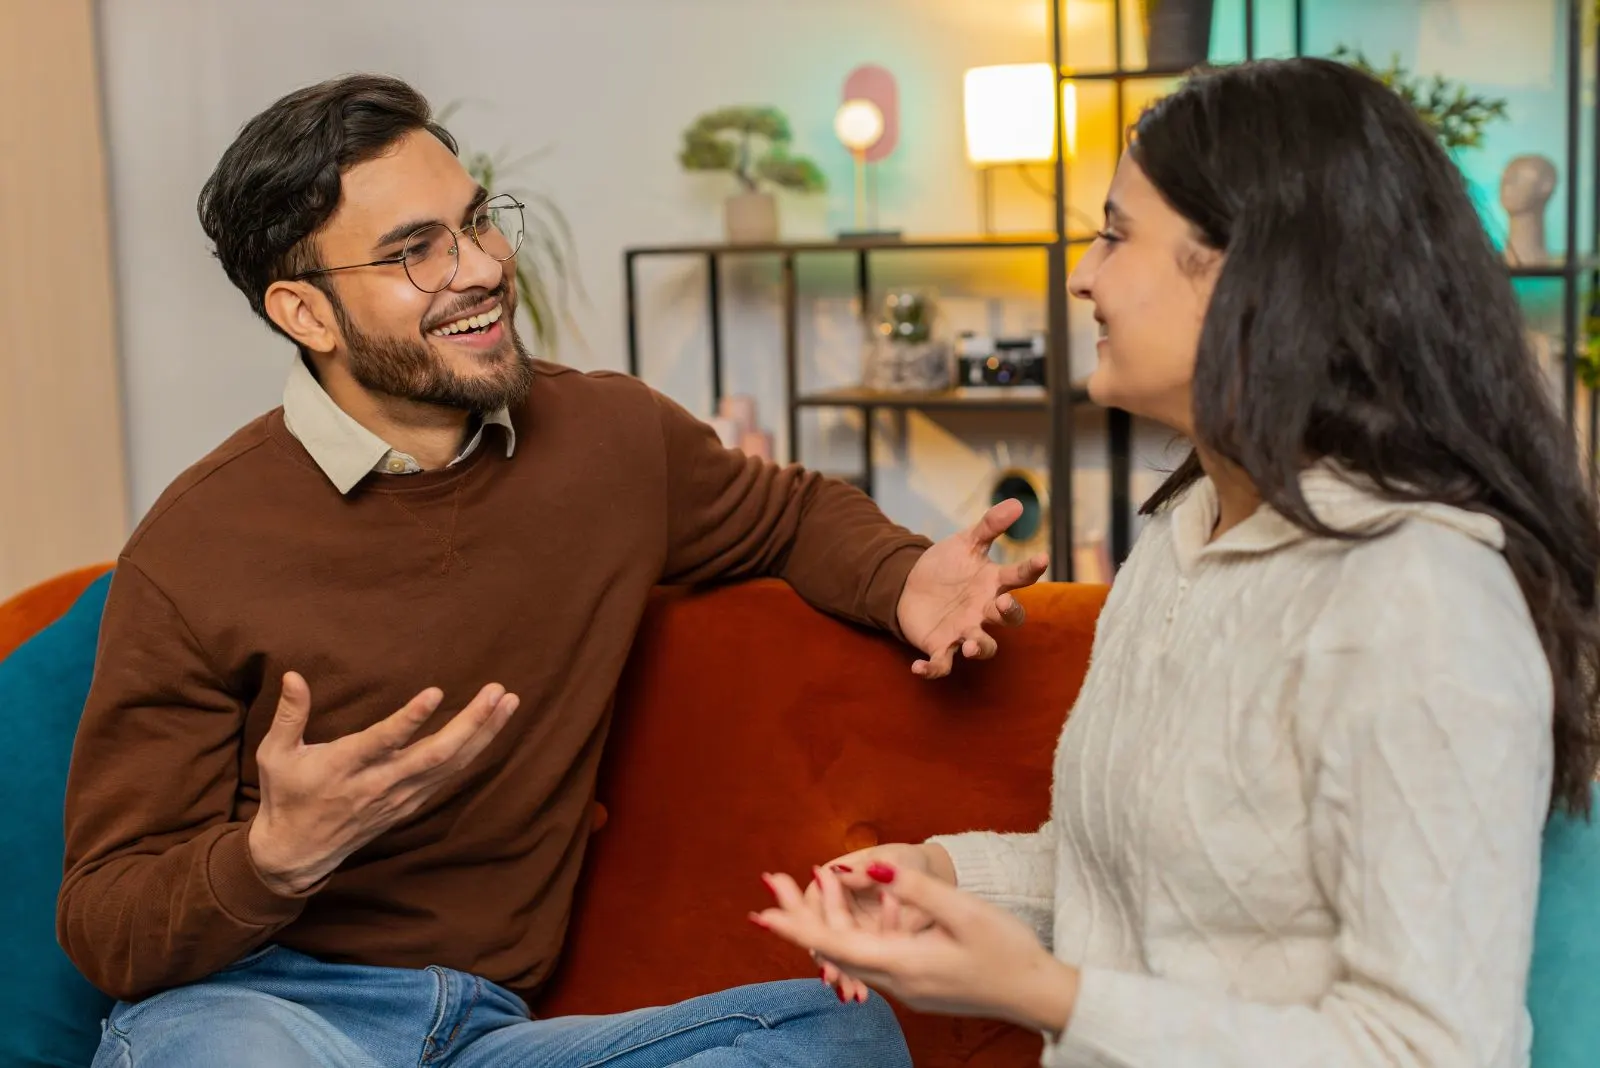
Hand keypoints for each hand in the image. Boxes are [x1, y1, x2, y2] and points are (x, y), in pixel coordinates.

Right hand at [248, 671, 519, 894]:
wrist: (297, 854)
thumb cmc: (286, 796)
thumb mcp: (275, 755)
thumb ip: (289, 715)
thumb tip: (293, 674)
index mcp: (344, 767)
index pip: (382, 742)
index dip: (409, 719)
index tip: (435, 693)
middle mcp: (379, 783)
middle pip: (434, 755)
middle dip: (470, 724)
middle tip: (497, 692)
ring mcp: (399, 797)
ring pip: (450, 765)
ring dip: (483, 734)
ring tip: (509, 701)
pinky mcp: (410, 804)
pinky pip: (448, 776)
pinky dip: (474, 752)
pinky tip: (493, 728)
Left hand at [754, 863, 1078, 1034]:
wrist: (1037, 993)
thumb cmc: (1007, 950)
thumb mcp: (962, 910)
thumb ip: (912, 887)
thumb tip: (868, 866)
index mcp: (903, 964)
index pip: (834, 945)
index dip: (795, 927)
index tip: (761, 913)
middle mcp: (896, 982)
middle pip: (834, 948)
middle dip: (801, 913)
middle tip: (773, 880)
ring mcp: (906, 987)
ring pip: (853, 951)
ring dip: (831, 916)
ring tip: (815, 877)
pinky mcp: (917, 984)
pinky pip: (875, 956)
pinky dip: (861, 928)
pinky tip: (869, 902)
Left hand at [896, 499, 1048, 677]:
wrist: (910, 586)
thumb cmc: (946, 566)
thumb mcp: (966, 542)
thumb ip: (990, 526)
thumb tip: (1018, 503)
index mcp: (993, 584)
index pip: (1019, 577)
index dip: (1032, 569)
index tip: (1042, 558)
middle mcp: (984, 611)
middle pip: (1008, 618)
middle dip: (1008, 613)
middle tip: (1001, 604)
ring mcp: (964, 631)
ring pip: (981, 646)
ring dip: (978, 647)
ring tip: (969, 644)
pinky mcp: (940, 645)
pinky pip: (941, 663)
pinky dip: (932, 669)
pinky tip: (918, 667)